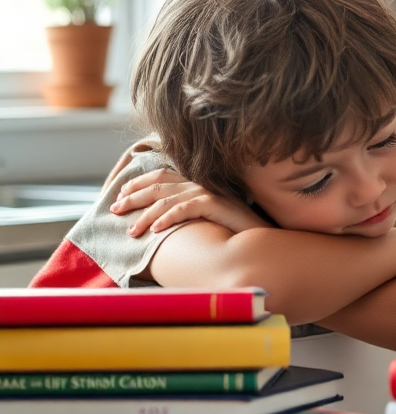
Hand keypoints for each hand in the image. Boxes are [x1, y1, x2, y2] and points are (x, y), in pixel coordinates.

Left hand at [110, 169, 263, 237]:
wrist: (262, 237)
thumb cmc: (232, 233)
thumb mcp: (203, 220)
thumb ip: (185, 216)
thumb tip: (157, 225)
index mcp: (195, 185)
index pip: (161, 176)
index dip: (138, 183)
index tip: (120, 195)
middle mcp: (199, 184)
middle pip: (158, 185)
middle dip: (133, 197)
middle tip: (115, 209)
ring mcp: (208, 192)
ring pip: (166, 199)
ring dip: (145, 215)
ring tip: (131, 231)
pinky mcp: (216, 203)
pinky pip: (184, 208)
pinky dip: (167, 218)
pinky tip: (155, 231)